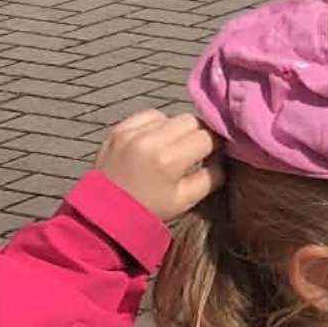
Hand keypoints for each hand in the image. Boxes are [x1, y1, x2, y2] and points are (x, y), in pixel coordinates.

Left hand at [97, 108, 221, 220]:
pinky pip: (147, 115)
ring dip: (176, 128)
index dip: (215, 145)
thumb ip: (212, 176)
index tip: (214, 154)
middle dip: (198, 133)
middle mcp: (150, 140)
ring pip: (170, 115)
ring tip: (173, 145)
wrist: (106, 210)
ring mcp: (131, 132)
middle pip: (191, 120)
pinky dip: (156, 124)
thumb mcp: (188, 200)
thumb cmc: (150, 209)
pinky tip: (155, 140)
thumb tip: (222, 157)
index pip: (207, 136)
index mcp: (169, 160)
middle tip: (196, 149)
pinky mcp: (118, 129)